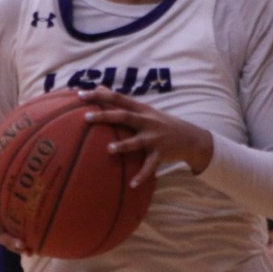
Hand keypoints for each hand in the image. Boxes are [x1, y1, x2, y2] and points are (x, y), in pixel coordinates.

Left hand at [79, 87, 214, 180]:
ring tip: (109, 149)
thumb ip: (122, 101)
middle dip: (106, 116)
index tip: (81, 94)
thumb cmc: (161, 123)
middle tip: (87, 117)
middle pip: (125, 116)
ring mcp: (155, 138)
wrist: (191, 138)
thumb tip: (99, 87)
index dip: (100, 95)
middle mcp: (148, 121)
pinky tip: (132, 184)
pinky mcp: (161, 154)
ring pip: (137, 141)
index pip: (118, 98)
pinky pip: (150, 166)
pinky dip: (141, 175)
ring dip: (123, 145)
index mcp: (142, 109)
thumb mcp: (145, 109)